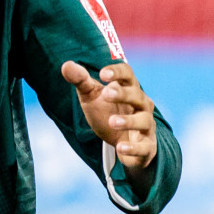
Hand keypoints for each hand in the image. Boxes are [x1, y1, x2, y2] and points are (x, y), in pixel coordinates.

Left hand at [61, 61, 158, 182]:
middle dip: (122, 94)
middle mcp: (141, 104)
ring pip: (143, 120)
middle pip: (137, 95)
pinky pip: (144, 146)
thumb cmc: (107, 113)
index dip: (117, 72)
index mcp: (128, 88)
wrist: (121, 143)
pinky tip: (120, 148)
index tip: (102, 74)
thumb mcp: (91, 96)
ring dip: (128, 121)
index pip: (128, 74)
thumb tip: (66, 65)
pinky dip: (134, 148)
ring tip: (112, 122)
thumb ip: (81, 81)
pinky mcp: (147, 146)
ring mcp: (146, 125)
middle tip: (106, 94)